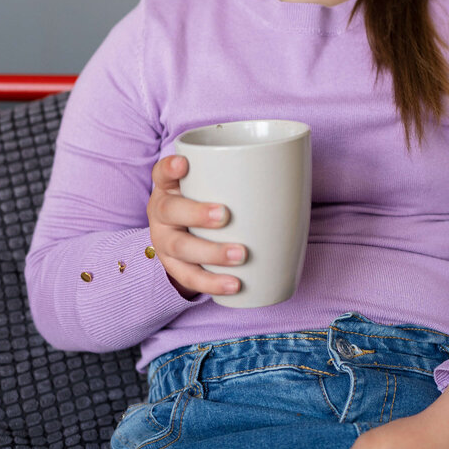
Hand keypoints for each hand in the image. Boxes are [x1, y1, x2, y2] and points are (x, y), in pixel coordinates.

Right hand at [147, 153, 245, 299]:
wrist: (183, 233)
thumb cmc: (205, 200)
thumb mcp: (208, 184)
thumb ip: (233, 176)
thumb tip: (287, 171)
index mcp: (169, 187)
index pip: (162, 172)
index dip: (169, 168)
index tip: (184, 163)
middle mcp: (161, 212)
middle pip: (170, 211)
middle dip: (197, 214)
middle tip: (225, 215)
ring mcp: (164, 241)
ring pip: (180, 248)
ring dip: (211, 253)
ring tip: (240, 255)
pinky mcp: (173, 267)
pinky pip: (189, 277)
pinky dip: (212, 283)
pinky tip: (234, 285)